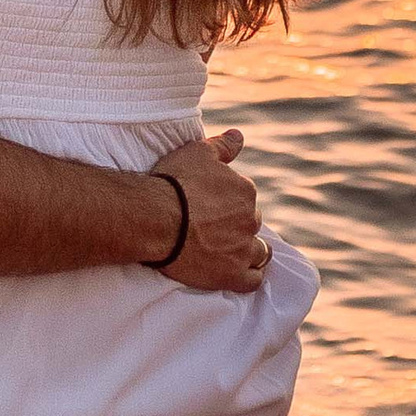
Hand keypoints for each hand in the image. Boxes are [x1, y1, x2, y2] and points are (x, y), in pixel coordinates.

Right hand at [153, 129, 270, 294]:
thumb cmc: (174, 182)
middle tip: (214, 228)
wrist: (156, 218)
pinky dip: (249, 277)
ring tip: (230, 251)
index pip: (244, 197)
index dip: (229, 202)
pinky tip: (239, 274)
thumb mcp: (198, 152)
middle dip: (237, 225)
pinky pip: (252, 280)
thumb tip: (239, 135)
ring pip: (258, 252)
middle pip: (250, 223)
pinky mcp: (232, 275)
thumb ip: (223, 145)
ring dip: (249, 251)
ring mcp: (243, 250)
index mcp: (245, 190)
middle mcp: (250, 219)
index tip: (212, 207)